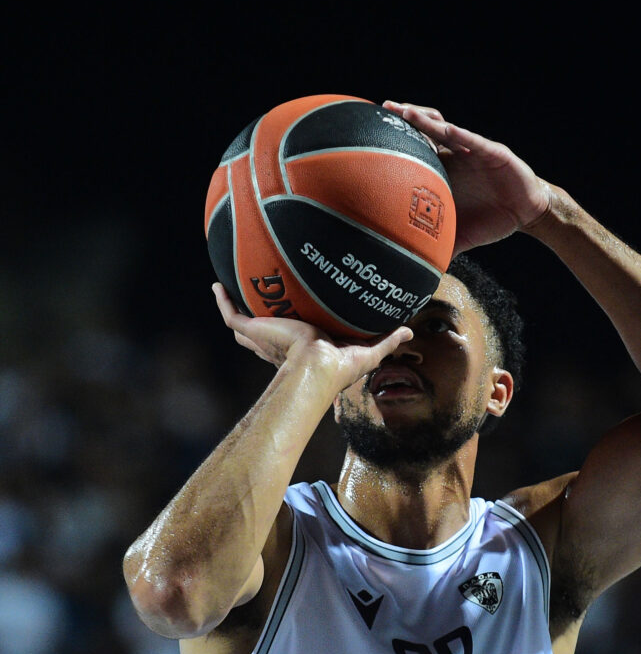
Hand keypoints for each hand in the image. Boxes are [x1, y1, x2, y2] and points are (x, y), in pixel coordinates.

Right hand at [214, 284, 413, 392]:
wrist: (316, 368)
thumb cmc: (339, 368)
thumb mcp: (367, 351)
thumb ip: (387, 341)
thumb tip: (410, 332)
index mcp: (302, 349)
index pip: (291, 342)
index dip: (288, 331)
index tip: (293, 316)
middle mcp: (280, 343)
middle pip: (263, 334)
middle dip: (257, 323)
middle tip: (257, 302)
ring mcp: (264, 337)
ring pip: (244, 325)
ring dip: (236, 310)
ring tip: (230, 290)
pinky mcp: (254, 330)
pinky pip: (231, 314)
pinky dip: (222, 301)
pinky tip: (217, 285)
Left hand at [383, 100, 551, 253]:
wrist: (525, 214)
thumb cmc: (490, 220)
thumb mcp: (460, 236)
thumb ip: (438, 249)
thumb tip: (417, 272)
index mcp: (443, 171)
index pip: (415, 151)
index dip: (396, 141)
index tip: (371, 134)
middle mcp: (454, 156)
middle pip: (424, 131)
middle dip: (404, 119)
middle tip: (382, 110)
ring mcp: (471, 151)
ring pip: (444, 129)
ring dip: (425, 120)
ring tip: (405, 111)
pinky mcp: (492, 152)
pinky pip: (473, 141)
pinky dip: (459, 135)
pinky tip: (445, 129)